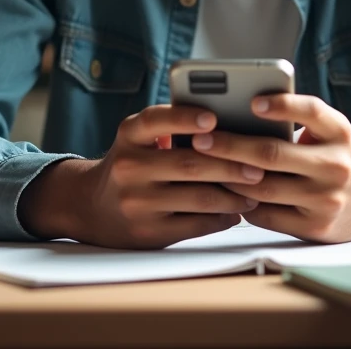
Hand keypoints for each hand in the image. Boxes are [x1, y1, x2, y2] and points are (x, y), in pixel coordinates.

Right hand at [18, 105, 264, 248]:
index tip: (213, 118)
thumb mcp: (138, 137)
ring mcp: (138, 202)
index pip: (156, 121)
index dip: (185, 118)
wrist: (90, 206)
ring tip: (255, 189)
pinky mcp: (148, 232)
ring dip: (233, 194)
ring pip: (197, 197)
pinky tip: (237, 210)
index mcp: (129, 135)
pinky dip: (221, 217)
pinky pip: (195, 224)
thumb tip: (227, 124)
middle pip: (188, 164)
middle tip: (260, 164)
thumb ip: (170, 126)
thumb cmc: (132, 162)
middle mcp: (129, 167)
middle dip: (230, 164)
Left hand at [191, 94, 350, 242]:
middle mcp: (335, 165)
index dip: (282, 105)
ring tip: (203, 165)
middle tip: (201, 138)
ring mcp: (325, 199)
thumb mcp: (330, 131)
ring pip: (263, 188)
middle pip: (273, 154)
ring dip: (228, 176)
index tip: (252, 101)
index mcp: (338, 132)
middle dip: (231, 146)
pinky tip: (225, 191)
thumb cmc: (338, 155)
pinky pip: (267, 215)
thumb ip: (298, 121)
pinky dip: (242, 202)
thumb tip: (242, 112)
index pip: (312, 112)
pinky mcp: (314, 227)